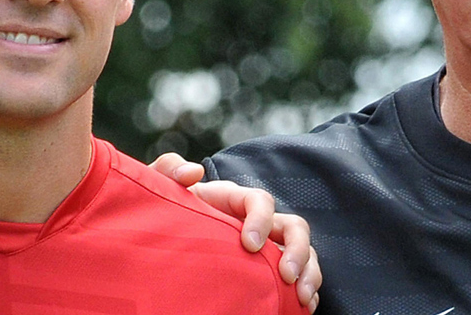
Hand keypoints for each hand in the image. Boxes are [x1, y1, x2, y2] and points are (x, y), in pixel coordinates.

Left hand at [149, 153, 320, 312]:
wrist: (163, 242)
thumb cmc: (163, 213)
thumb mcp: (160, 189)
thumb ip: (168, 170)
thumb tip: (193, 171)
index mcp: (234, 200)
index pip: (261, 201)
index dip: (262, 219)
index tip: (250, 244)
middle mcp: (257, 222)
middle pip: (294, 227)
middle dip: (297, 250)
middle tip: (286, 276)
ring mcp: (268, 246)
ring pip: (304, 252)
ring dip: (310, 272)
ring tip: (302, 297)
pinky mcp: (268, 270)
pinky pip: (300, 276)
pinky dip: (307, 290)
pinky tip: (301, 308)